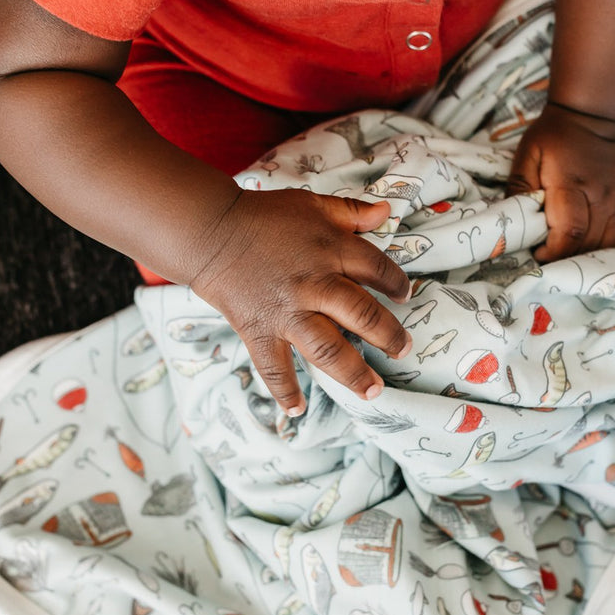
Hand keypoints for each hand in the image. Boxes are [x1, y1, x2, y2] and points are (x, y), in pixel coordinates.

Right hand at [187, 190, 412, 415]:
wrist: (210, 231)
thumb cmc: (263, 217)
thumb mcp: (312, 204)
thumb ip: (351, 212)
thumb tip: (386, 212)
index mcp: (332, 250)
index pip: (379, 270)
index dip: (397, 284)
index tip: (404, 295)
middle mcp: (315, 285)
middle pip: (363, 315)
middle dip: (389, 337)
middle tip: (403, 350)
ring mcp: (287, 313)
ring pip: (329, 350)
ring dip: (354, 373)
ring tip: (373, 391)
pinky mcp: (259, 331)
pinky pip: (274, 367)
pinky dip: (284, 391)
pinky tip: (297, 410)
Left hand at [508, 103, 614, 260]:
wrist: (595, 115)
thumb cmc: (556, 135)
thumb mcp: (528, 154)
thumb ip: (520, 188)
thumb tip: (516, 221)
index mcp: (572, 185)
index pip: (569, 233)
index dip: (552, 252)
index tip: (538, 251)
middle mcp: (602, 197)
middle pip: (587, 244)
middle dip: (565, 256)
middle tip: (549, 249)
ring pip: (608, 244)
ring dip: (585, 252)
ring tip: (568, 245)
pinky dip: (610, 243)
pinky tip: (593, 238)